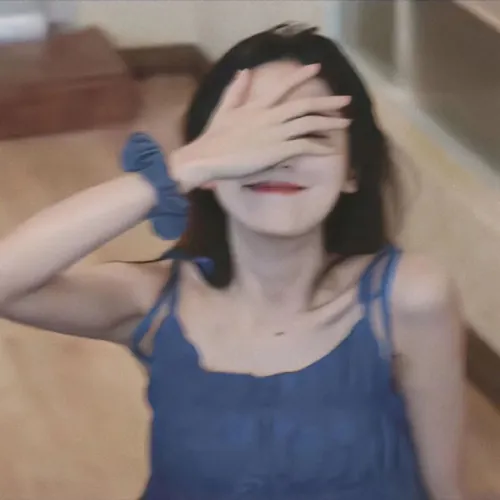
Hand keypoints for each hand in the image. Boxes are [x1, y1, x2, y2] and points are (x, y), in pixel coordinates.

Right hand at [169, 63, 350, 190]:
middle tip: (346, 100)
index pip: (283, 87)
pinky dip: (318, 147)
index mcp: (257, 106)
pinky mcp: (278, 150)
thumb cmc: (213, 138)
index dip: (300, 76)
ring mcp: (276, 132)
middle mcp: (270, 116)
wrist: (207, 157)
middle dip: (327, 102)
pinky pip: (305, 146)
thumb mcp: (224, 110)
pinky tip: (329, 149)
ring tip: (345, 122)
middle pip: (305, 105)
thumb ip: (236, 91)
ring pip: (309, 124)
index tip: (316, 68)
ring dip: (329, 123)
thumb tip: (244, 71)